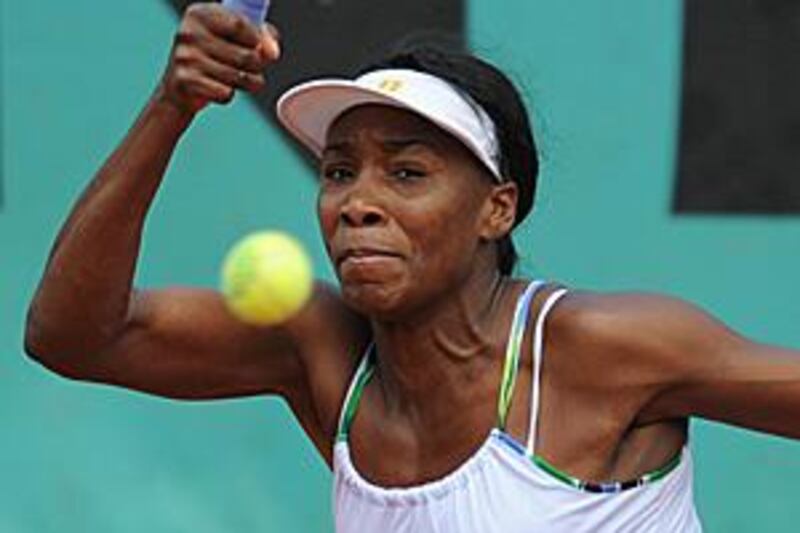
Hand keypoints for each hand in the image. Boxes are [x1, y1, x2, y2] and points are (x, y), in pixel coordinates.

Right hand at [154, 3, 280, 117]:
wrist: (179, 89)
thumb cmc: (213, 58)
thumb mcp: (234, 38)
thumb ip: (260, 36)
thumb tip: (272, 52)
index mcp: (200, 14)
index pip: (241, 24)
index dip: (258, 40)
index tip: (258, 48)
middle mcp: (189, 32)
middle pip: (246, 55)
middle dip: (257, 67)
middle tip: (250, 68)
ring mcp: (185, 57)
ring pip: (240, 77)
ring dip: (248, 83)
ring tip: (238, 80)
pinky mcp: (186, 82)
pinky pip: (226, 93)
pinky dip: (228, 95)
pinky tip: (217, 89)